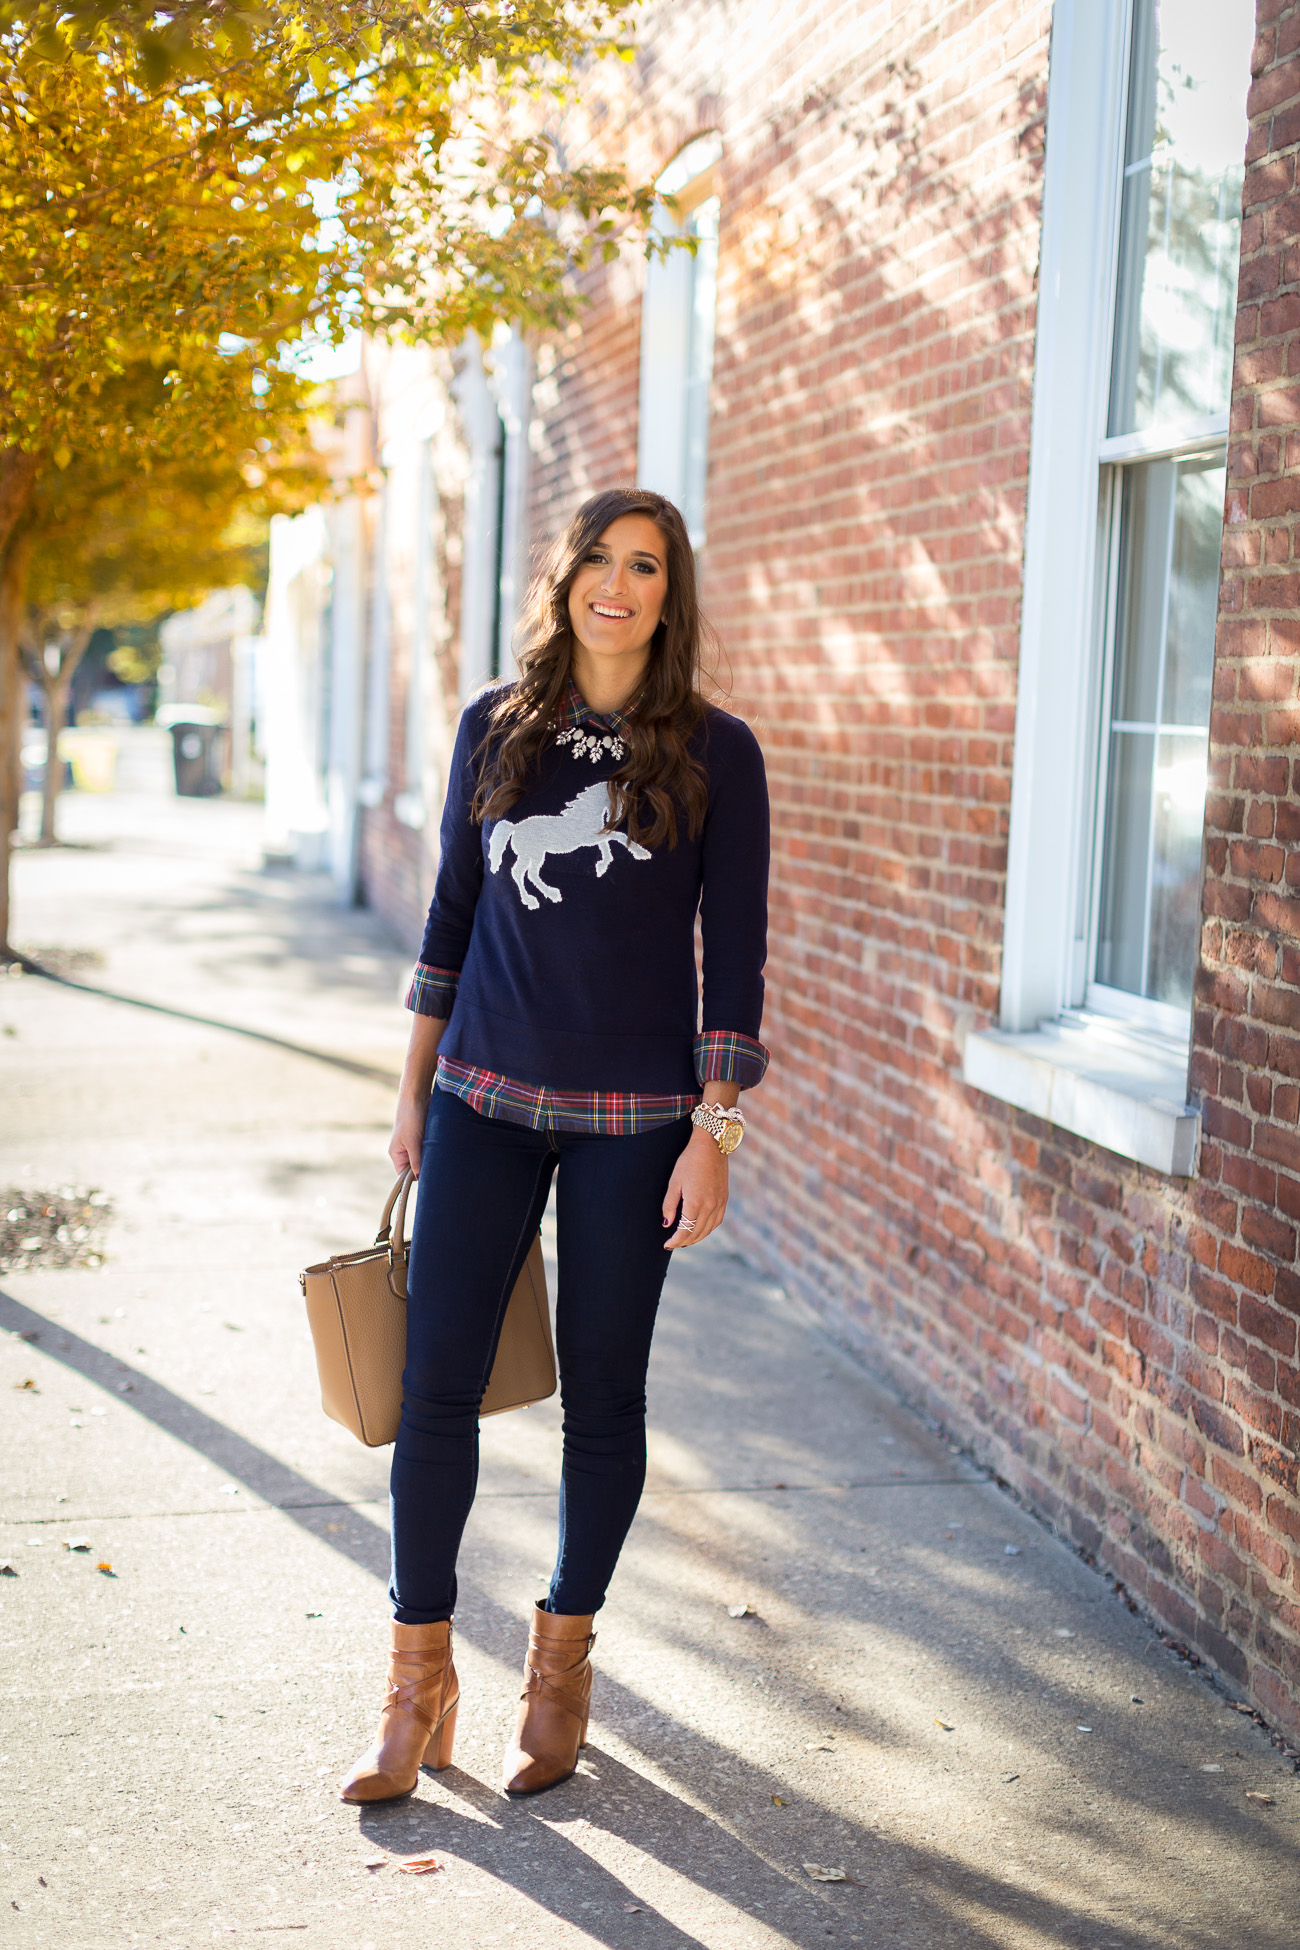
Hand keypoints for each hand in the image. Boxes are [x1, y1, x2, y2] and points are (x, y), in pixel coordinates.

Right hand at [389, 1094, 428, 1178]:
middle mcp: (403, 1151)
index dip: (414, 1178)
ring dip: (430, 1158)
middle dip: (424, 1168)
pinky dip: (433, 1150)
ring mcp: (413, 1145)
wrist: (417, 1097)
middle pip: (414, 1168)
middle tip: (436, 1166)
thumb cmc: (410, 1118)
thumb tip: (419, 1178)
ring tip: (436, 1154)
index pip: (403, 1175)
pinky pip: (428, 1150)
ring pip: (423, 1159)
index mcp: (396, 1154)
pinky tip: (439, 1148)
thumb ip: (416, 1161)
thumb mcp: (413, 1142)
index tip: (428, 1177)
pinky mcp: (422, 1138)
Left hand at [662, 1128, 728, 1248]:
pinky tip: (701, 1229)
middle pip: (696, 1233)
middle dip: (684, 1242)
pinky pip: (717, 1221)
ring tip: (685, 1240)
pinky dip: (708, 1229)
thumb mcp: (674, 1182)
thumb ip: (669, 1205)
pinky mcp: (724, 1198)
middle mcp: (710, 1206)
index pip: (684, 1231)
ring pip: (708, 1230)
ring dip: (696, 1238)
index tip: (666, 1245)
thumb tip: (666, 1224)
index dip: (675, 1241)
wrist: (711, 1146)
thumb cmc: (689, 1161)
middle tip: (673, 1244)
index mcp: (695, 1203)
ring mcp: (719, 1203)